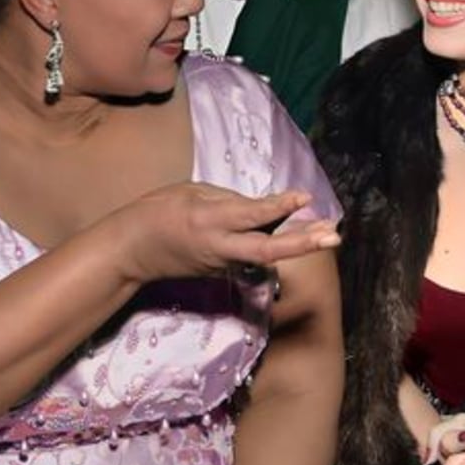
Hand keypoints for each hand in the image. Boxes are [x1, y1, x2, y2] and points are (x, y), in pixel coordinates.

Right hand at [114, 183, 339, 284]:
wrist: (132, 250)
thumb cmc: (157, 211)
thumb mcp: (191, 192)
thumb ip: (228, 199)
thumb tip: (260, 207)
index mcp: (207, 221)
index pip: (249, 215)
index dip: (278, 207)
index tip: (305, 198)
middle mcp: (219, 247)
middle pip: (266, 250)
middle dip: (301, 244)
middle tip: (333, 236)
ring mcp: (222, 264)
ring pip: (264, 255)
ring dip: (297, 245)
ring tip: (328, 235)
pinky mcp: (222, 272)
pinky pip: (252, 256)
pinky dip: (276, 245)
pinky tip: (299, 236)